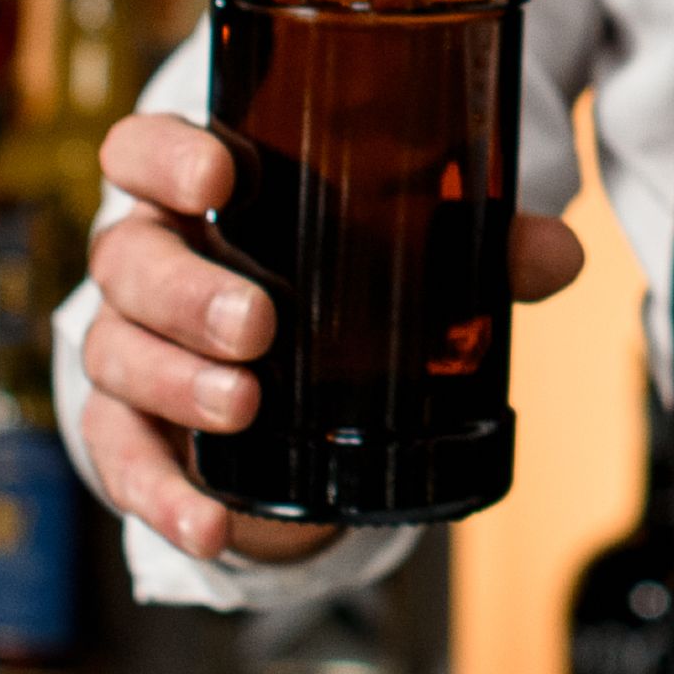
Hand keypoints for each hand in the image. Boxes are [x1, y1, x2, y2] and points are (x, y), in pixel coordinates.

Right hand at [75, 110, 586, 565]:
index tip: (218, 179)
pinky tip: (207, 523)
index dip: (164, 157)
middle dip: (188, 292)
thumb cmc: (317, 277)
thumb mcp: (390, 254)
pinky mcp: (125, 428)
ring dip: (175, 382)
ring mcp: (125, 345)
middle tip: (258, 324)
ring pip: (116, 353)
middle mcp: (143, 261)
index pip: (139, 150)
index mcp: (192, 196)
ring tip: (243, 406)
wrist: (269, 375)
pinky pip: (120, 458)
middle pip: (128, 260)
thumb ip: (471, 246)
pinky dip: (160, 495)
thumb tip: (558, 254)